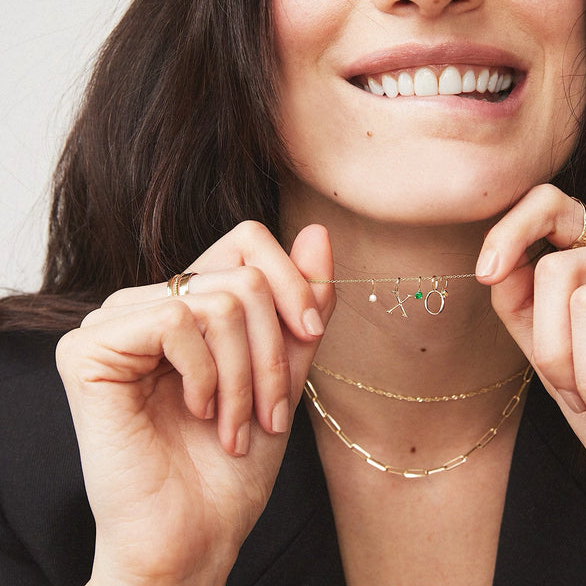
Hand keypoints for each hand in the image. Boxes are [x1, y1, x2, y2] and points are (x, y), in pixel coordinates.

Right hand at [56, 221, 334, 585]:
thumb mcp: (285, 370)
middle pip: (243, 276)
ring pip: (217, 300)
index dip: (292, 282)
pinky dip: (205, 375)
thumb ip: (300, 302)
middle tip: (270, 414)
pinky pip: (174, 319)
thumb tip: (317, 232)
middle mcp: (147, 302)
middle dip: (274, 353)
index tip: (312, 334)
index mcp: (188, 303)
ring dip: (246, 376)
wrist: (194, 536)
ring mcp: (112, 322)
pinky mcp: (87, 349)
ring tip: (236, 426)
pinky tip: (196, 412)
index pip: (247, 242)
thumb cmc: (235, 462)